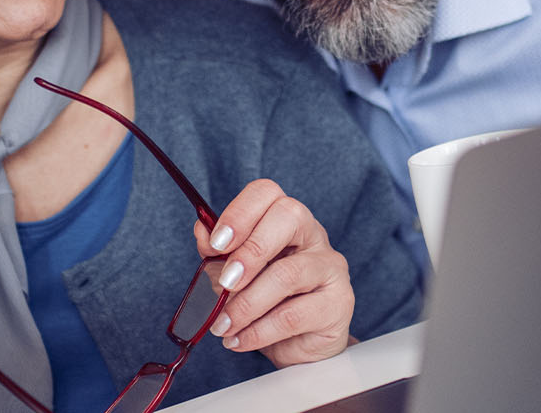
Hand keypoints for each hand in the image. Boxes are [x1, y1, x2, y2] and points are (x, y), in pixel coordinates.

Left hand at [189, 179, 354, 366]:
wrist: (299, 346)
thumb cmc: (268, 304)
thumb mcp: (235, 277)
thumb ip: (218, 255)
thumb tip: (202, 231)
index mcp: (286, 221)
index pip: (268, 193)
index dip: (240, 212)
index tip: (216, 243)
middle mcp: (313, 236)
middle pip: (289, 217)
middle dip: (250, 251)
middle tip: (225, 282)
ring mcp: (330, 268)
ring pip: (288, 274)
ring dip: (246, 303)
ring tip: (223, 325)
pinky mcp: (338, 303)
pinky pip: (293, 315)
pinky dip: (258, 331)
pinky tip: (239, 339)